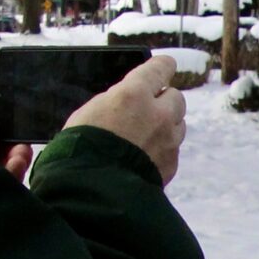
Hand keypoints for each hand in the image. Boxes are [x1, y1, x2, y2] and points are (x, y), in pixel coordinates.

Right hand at [67, 56, 186, 184]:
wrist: (90, 192)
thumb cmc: (80, 148)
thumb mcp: (90, 111)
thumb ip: (116, 99)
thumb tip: (131, 97)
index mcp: (133, 94)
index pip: (161, 67)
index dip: (163, 66)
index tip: (165, 66)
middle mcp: (157, 114)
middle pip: (176, 96)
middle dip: (163, 100)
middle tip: (148, 108)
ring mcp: (168, 140)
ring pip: (178, 123)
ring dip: (166, 125)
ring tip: (144, 136)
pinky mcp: (171, 164)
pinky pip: (173, 149)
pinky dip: (163, 149)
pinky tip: (144, 157)